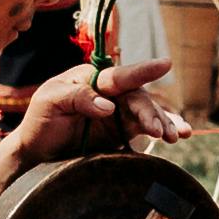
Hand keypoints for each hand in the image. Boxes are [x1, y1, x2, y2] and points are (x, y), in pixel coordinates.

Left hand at [13, 63, 184, 157]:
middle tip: (159, 131)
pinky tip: (181, 134)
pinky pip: (146, 128)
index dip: (143, 70)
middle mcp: (109, 92)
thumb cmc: (40, 121)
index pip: (120, 75)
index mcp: (92, 78)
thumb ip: (78, 98)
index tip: (165, 65)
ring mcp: (118, 113)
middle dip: (151, 113)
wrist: (36, 153)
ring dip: (163, 122)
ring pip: (147, 113)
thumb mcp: (50, 102)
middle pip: (137, 98)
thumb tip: (109, 106)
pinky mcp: (122, 132)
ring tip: (176, 136)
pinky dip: (164, 129)